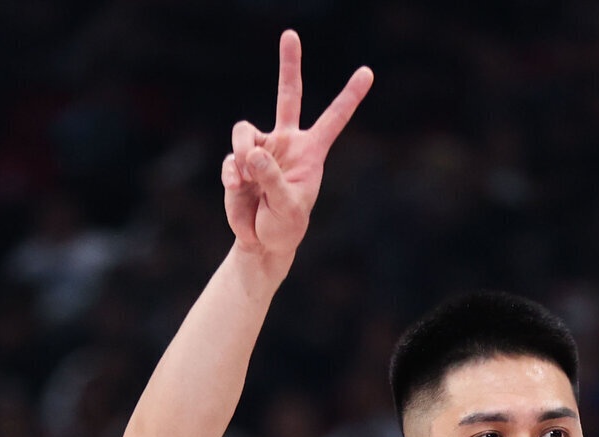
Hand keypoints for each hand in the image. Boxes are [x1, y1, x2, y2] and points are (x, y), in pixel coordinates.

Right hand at [222, 30, 372, 264]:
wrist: (260, 241)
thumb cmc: (284, 226)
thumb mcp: (287, 207)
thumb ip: (271, 177)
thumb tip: (251, 151)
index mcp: (311, 152)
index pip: (333, 118)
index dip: (350, 96)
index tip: (368, 71)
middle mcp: (286, 143)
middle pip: (288, 95)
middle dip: (289, 64)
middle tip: (290, 34)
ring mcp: (260, 149)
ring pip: (244, 131)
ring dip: (241, 153)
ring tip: (245, 179)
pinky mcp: (237, 161)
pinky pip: (230, 158)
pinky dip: (231, 174)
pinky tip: (237, 189)